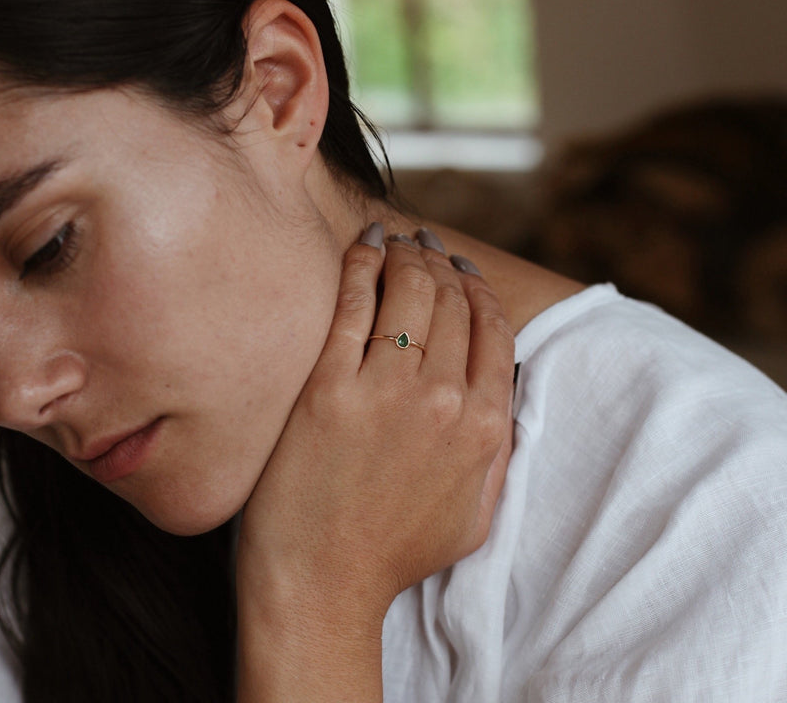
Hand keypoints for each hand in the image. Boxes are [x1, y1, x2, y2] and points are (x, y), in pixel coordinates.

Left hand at [235, 224, 514, 701]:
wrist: (322, 586)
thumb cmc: (397, 552)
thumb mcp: (478, 512)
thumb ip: (501, 447)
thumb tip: (504, 386)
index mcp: (485, 427)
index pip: (494, 329)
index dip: (480, 289)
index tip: (464, 271)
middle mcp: (443, 400)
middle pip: (453, 301)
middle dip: (444, 263)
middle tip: (427, 246)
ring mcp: (384, 391)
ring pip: (410, 292)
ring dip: (410, 255)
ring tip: (401, 241)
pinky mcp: (327, 387)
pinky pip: (353, 303)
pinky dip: (364, 262)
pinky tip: (369, 243)